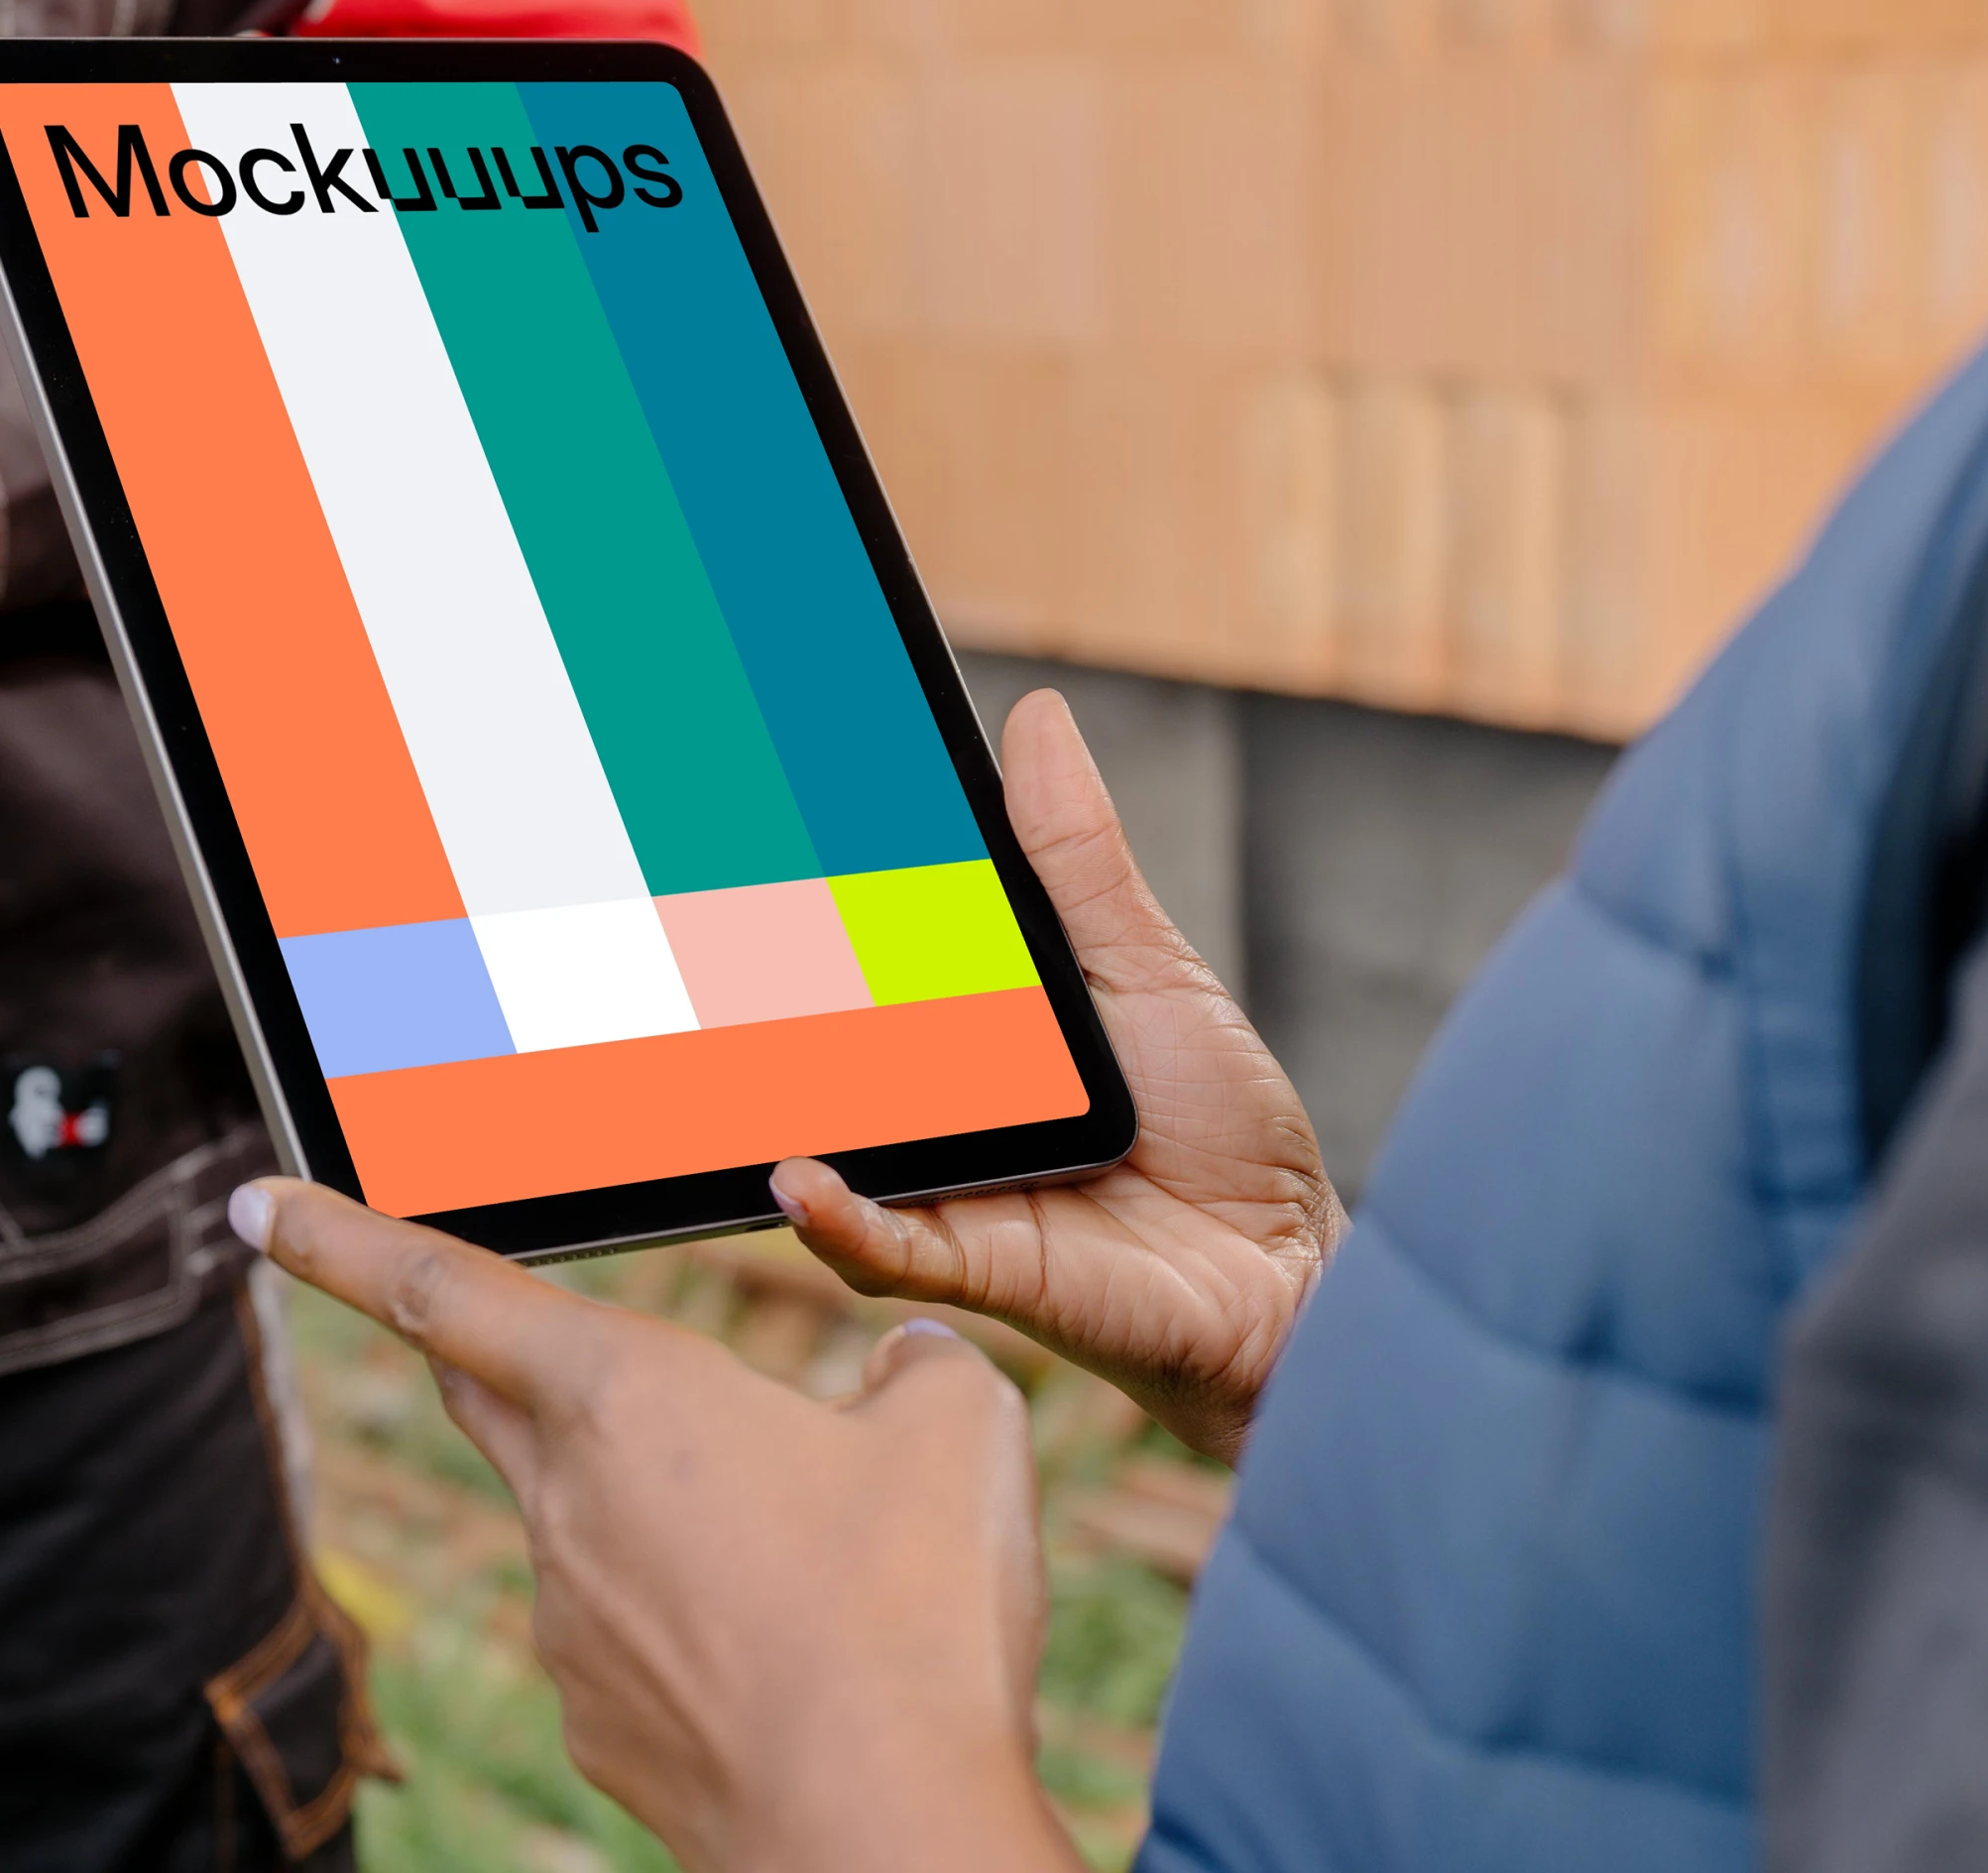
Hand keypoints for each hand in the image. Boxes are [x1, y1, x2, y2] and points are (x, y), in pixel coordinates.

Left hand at [236, 1178, 1079, 1872]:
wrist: (880, 1834)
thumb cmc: (913, 1618)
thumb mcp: (960, 1431)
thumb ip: (915, 1368)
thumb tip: (904, 1369)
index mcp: (623, 1396)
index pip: (443, 1288)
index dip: (337, 1237)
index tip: (257, 1202)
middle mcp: (564, 1502)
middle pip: (485, 1394)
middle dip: (475, 1347)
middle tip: (479, 1319)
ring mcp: (568, 1623)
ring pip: (584, 1524)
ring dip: (653, 1513)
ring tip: (802, 1559)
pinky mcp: (595, 1722)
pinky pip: (627, 1637)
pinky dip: (689, 1625)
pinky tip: (788, 1657)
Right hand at [772, 690, 1337, 1459]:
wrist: (1295, 1270)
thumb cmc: (1225, 1125)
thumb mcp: (1148, 968)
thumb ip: (1077, 860)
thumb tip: (1036, 717)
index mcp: (975, 1029)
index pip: (870, 953)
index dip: (803, 895)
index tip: (743, 813)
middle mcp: (943, 1108)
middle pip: (830, 1045)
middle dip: (755, 992)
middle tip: (692, 922)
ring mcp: (950, 1186)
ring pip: (835, 1144)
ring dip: (774, 1106)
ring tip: (710, 1052)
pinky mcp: (979, 1261)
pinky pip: (886, 1244)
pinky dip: (836, 1216)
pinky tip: (796, 1178)